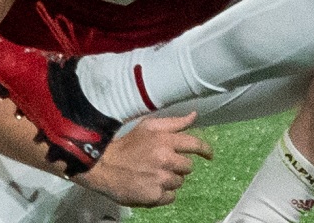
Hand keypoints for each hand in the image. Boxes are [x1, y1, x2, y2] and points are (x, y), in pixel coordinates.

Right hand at [73, 112, 212, 206]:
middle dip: (178, 166)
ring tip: (153, 174)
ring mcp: (160, 179)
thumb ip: (174, 123)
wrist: (104, 166)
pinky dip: (163, 194)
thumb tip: (194, 116)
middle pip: (188, 167)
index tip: (209, 155)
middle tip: (162, 164)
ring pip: (179, 182)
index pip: (194, 144)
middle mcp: (166, 159)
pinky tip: (151, 186)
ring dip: (170, 180)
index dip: (205, 149)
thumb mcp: (148, 127)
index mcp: (165, 140)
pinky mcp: (155, 196)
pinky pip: (170, 197)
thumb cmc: (128, 145)